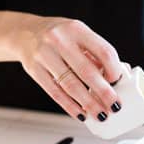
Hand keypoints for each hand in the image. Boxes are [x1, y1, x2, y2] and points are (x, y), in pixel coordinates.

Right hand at [9, 16, 123, 121]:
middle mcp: (59, 40)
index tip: (118, 81)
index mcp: (76, 29)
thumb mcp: (78, 35)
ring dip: (88, 103)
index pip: (103, 50)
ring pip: (70, 85)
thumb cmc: (58, 36)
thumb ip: (95, 53)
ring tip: (99, 113)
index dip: (114, 69)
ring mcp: (45, 55)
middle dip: (103, 92)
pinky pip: (55, 92)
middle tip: (114, 105)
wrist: (25, 33)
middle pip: (87, 71)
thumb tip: (114, 78)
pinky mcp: (34, 70)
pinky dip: (69, 106)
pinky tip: (80, 113)